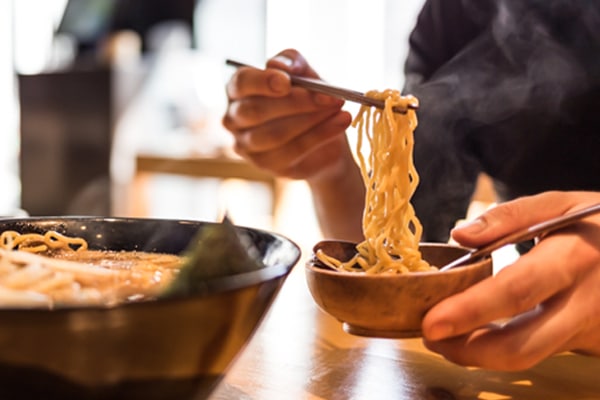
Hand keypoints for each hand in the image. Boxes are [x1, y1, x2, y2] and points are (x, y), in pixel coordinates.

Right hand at [223, 49, 353, 181]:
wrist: (326, 137)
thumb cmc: (308, 100)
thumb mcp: (306, 75)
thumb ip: (294, 63)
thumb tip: (283, 66)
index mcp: (238, 89)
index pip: (241, 83)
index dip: (262, 82)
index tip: (288, 82)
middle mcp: (234, 118)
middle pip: (256, 111)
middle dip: (296, 103)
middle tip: (329, 96)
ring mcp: (247, 145)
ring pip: (274, 134)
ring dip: (311, 119)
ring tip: (338, 108)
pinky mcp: (266, 164)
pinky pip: (292, 151)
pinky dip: (320, 135)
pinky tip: (340, 122)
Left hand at [422, 191, 599, 369]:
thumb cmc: (597, 225)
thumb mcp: (561, 205)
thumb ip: (509, 216)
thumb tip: (460, 234)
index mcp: (574, 259)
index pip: (516, 291)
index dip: (470, 311)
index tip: (431, 322)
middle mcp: (584, 303)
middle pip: (521, 345)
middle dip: (467, 350)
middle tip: (430, 336)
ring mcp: (588, 330)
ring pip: (528, 358)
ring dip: (478, 353)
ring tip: (447, 335)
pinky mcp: (587, 345)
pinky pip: (538, 352)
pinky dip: (501, 348)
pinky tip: (478, 333)